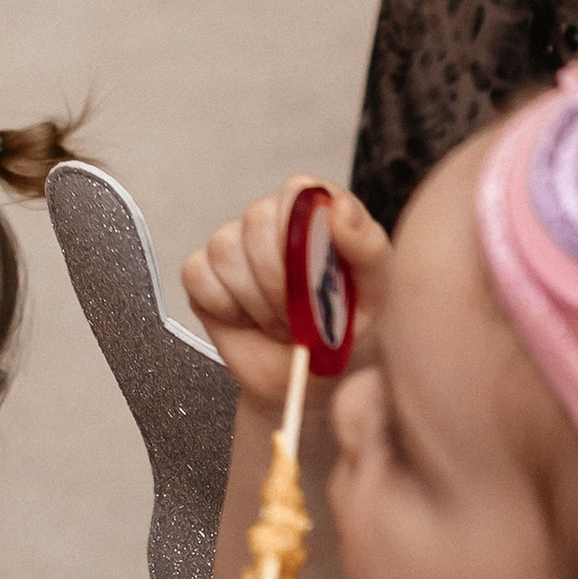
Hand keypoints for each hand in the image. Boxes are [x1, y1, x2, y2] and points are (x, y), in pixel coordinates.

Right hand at [183, 176, 389, 414]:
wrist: (314, 388)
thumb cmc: (353, 340)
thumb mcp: (379, 297)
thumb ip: (367, 247)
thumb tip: (339, 209)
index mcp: (321, 216)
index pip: (298, 190)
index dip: (302, 229)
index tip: (316, 273)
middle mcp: (276, 222)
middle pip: (257, 219)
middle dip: (280, 282)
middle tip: (302, 319)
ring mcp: (236, 246)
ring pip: (225, 248)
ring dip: (256, 302)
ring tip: (282, 326)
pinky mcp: (205, 274)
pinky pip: (198, 274)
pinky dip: (224, 306)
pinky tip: (248, 322)